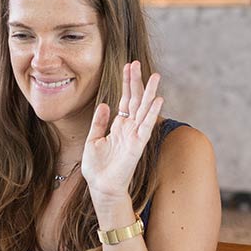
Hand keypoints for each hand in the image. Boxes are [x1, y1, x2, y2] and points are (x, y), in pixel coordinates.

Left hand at [81, 61, 163, 203]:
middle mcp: (129, 128)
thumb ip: (99, 122)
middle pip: (135, 100)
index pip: (125, 100)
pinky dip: (152, 113)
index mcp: (118, 126)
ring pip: (144, 110)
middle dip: (136, 82)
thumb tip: (104, 104)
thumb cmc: (97, 167)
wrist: (100, 187)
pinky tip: (158, 100)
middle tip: (137, 63)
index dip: (126, 83)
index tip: (128, 66)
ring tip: (155, 76)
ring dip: (150, 93)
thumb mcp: (93, 139)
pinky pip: (146, 126)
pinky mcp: (137, 145)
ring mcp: (134, 136)